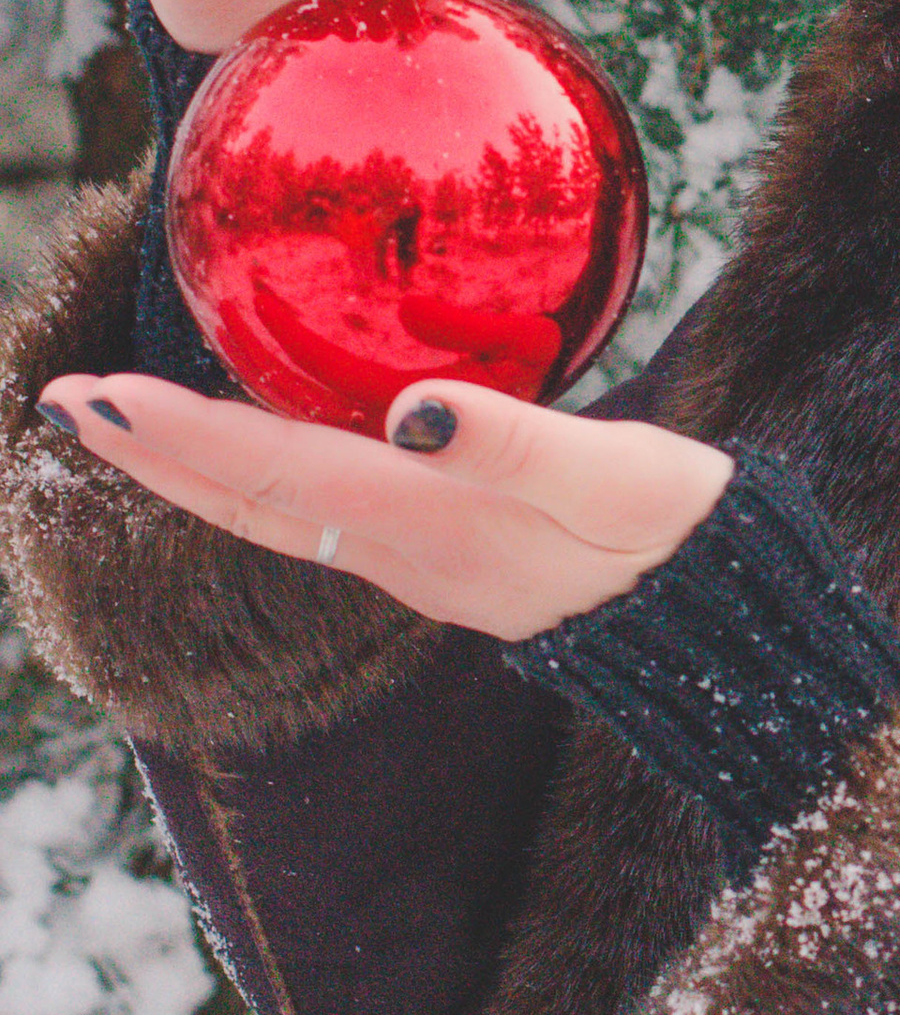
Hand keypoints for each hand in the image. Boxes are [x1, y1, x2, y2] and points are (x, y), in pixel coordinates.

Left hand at [29, 367, 734, 639]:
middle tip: (62, 404)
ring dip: (192, 469)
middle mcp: (402, 550)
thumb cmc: (673, 533)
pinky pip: (321, 511)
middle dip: (151, 454)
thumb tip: (411, 411)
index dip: (178, 436)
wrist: (720, 616)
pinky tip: (259, 445)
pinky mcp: (449, 552)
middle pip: (247, 503)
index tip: (90, 397)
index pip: (272, 473)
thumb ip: (511, 444)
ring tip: (127, 425)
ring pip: (275, 514)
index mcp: (425, 522)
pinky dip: (260, 475)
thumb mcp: (607, 478)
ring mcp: (420, 560)